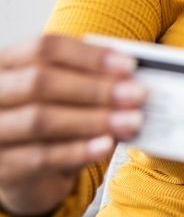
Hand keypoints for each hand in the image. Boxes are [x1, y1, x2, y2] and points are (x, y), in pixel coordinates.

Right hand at [0, 34, 144, 216]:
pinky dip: (78, 150)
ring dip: (93, 119)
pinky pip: (41, 156)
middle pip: (41, 82)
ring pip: (41, 119)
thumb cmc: (47, 117)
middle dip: (95, 88)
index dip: (89, 56)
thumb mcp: (63, 93)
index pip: (44, 49)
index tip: (129, 65)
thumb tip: (131, 76)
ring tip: (132, 121)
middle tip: (137, 94)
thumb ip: (88, 79)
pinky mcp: (1, 166)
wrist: (20, 167)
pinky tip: (106, 145)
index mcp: (6, 63)